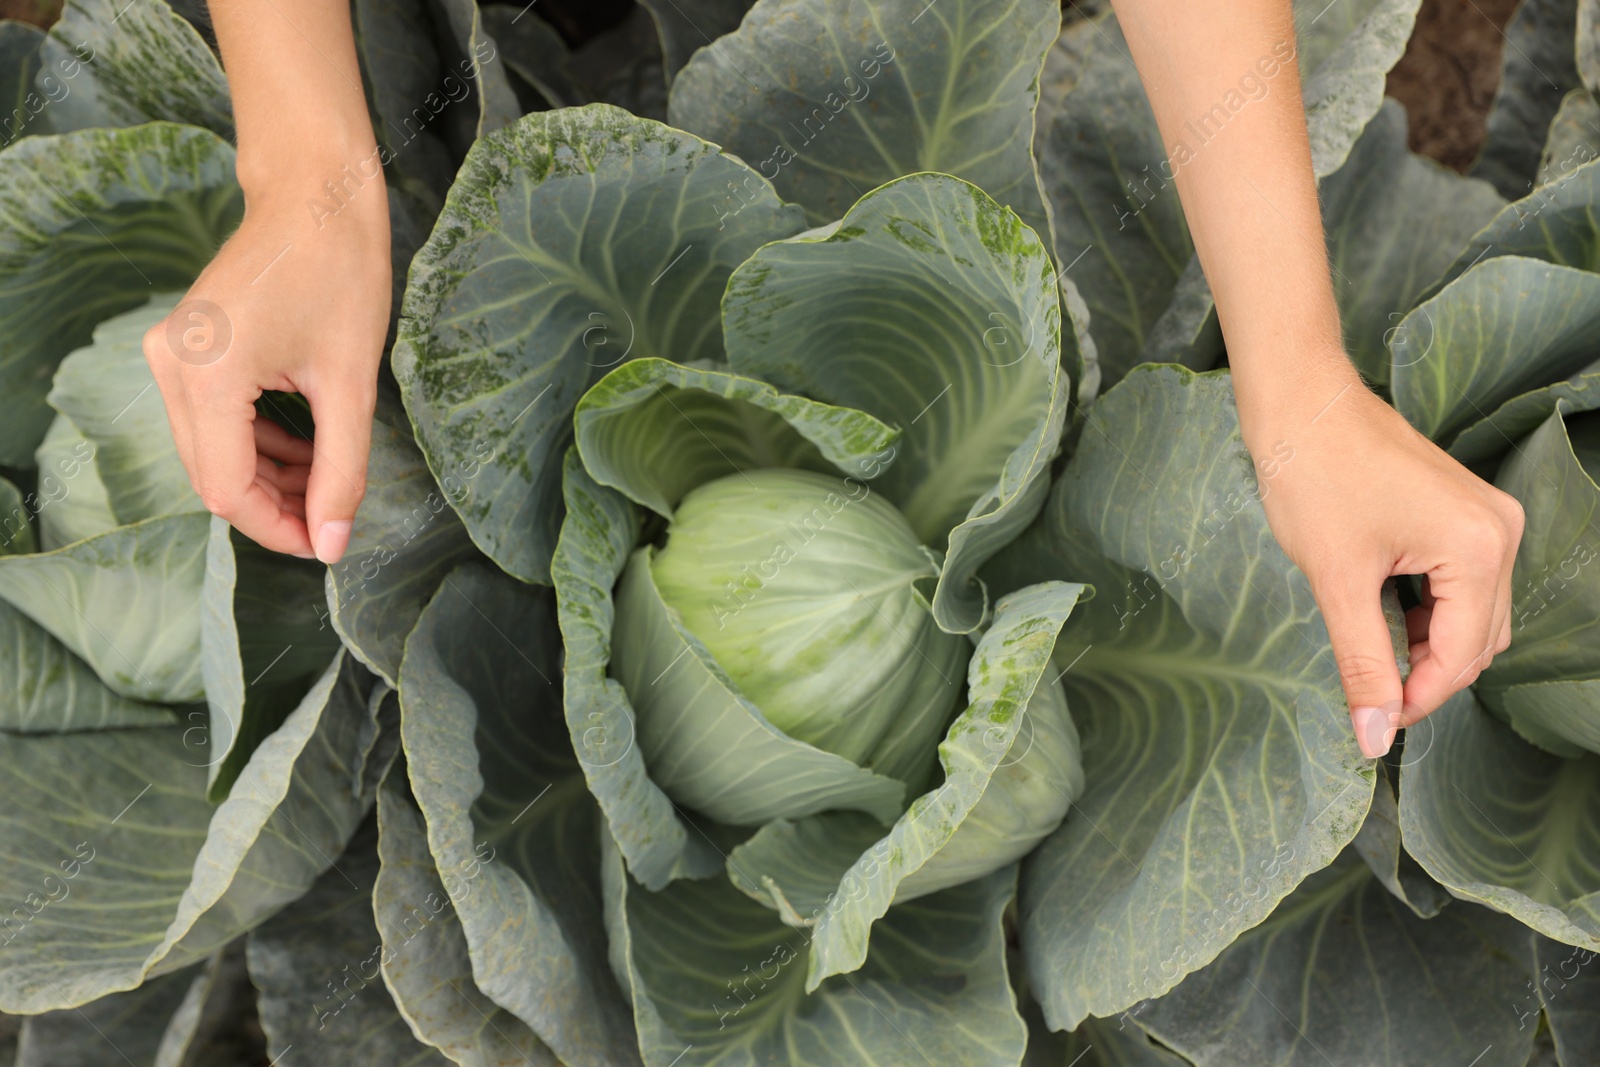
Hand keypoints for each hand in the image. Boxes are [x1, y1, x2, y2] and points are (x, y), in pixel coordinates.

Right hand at [142, 161, 389, 561]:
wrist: (316, 195)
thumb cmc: (342, 273)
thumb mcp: (352, 385)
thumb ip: (342, 471)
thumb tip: (333, 542)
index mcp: (208, 376)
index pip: (227, 489)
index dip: (277, 528)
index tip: (325, 544)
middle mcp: (172, 366)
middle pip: (212, 475)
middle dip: (273, 507)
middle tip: (331, 521)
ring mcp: (170, 354)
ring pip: (210, 452)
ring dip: (266, 479)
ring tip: (324, 486)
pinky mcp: (183, 347)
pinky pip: (211, 421)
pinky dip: (255, 445)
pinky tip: (304, 452)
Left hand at [1246, 360, 1525, 757]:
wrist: (1300, 403)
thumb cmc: (1313, 477)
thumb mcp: (1337, 581)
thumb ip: (1362, 663)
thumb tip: (1374, 735)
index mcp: (1479, 549)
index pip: (1463, 656)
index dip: (1419, 699)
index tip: (1374, 722)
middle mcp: (1500, 532)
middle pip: (1480, 639)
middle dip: (1428, 676)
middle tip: (1370, 697)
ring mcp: (1487, 518)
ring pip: (1475, 615)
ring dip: (1429, 647)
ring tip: (1372, 657)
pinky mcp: (1465, 511)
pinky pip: (1463, 583)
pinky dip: (1429, 613)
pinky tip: (1384, 620)